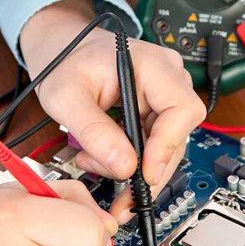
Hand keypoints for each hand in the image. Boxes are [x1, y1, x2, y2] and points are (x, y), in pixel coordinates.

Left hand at [21, 0, 205, 223]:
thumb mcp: (67, 97)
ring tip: (97, 165)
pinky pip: (155, 140)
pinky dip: (133, 158)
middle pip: (177, 133)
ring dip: (136, 166)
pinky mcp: (157, 106)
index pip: (181, 109)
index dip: (166, 146)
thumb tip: (125, 167)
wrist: (63, 49)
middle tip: (122, 195)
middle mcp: (167, 76)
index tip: (144, 174)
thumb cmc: (64, 62)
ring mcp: (165, 91)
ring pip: (167, 144)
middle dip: (148, 168)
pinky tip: (106, 159)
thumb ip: (94, 132)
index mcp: (151, 64)